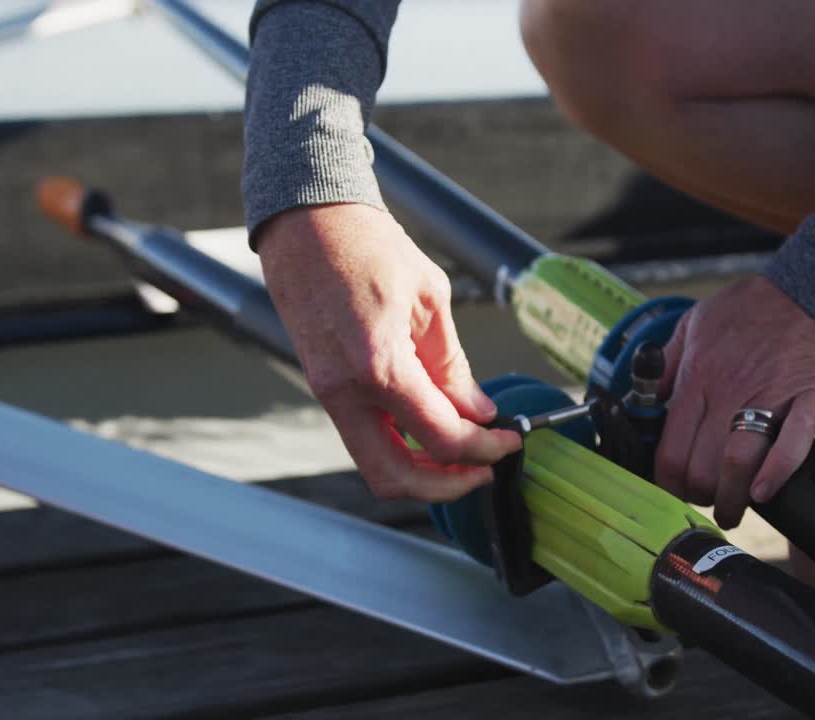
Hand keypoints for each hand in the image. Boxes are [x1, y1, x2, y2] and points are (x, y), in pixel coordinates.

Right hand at [258, 203, 520, 501]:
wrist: (306, 221)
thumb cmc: (367, 245)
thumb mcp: (430, 299)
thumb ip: (453, 366)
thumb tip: (478, 411)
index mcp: (378, 365)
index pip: (440, 436)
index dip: (484, 450)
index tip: (508, 441)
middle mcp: (344, 390)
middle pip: (395, 478)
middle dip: (447, 485)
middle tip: (484, 469)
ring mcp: (326, 392)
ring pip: (374, 464)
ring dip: (420, 471)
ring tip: (462, 451)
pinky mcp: (322, 386)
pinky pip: (363, 436)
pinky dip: (398, 445)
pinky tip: (429, 426)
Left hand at [655, 275, 814, 528]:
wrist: (814, 289)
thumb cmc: (752, 308)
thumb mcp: (694, 323)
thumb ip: (665, 364)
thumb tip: (642, 400)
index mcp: (697, 377)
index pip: (669, 450)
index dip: (669, 483)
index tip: (677, 491)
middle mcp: (729, 390)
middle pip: (701, 465)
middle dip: (700, 496)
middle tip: (708, 502)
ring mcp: (771, 396)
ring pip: (738, 461)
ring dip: (733, 498)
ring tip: (734, 510)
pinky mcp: (811, 399)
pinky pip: (792, 444)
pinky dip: (776, 472)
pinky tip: (764, 492)